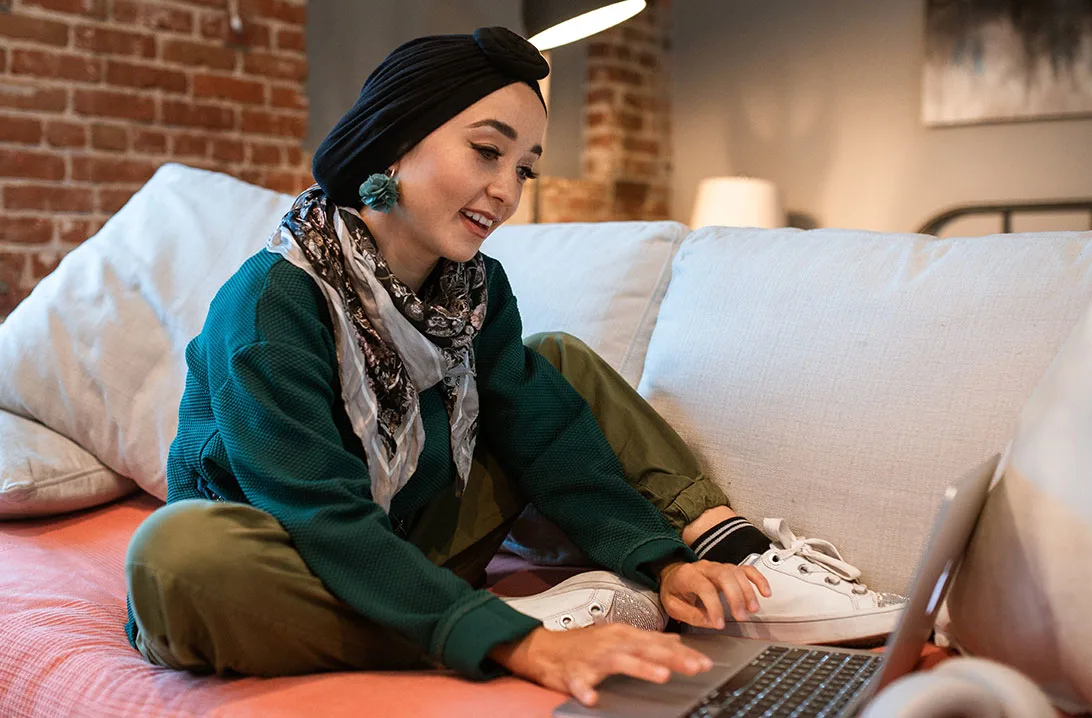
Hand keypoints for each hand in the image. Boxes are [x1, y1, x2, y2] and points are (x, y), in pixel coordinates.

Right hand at [489, 624, 713, 705]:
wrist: (543, 647)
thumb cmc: (584, 644)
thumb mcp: (618, 637)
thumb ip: (648, 641)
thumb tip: (676, 642)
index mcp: (623, 636)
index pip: (658, 644)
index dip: (683, 654)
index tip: (705, 663)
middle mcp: (611, 643)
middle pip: (646, 650)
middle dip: (672, 659)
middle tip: (695, 667)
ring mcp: (592, 658)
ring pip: (619, 662)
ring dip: (640, 668)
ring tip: (661, 676)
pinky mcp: (572, 673)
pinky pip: (578, 683)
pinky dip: (585, 690)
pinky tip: (591, 699)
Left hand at [658, 560, 770, 628]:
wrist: (674, 574)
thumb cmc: (674, 590)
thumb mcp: (673, 606)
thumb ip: (691, 615)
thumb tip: (711, 622)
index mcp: (687, 575)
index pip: (704, 588)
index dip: (714, 607)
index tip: (719, 623)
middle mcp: (705, 568)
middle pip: (724, 575)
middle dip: (735, 596)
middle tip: (741, 616)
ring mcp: (718, 567)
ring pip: (737, 572)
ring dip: (748, 591)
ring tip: (752, 610)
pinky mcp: (729, 569)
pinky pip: (746, 569)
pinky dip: (758, 579)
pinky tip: (765, 592)